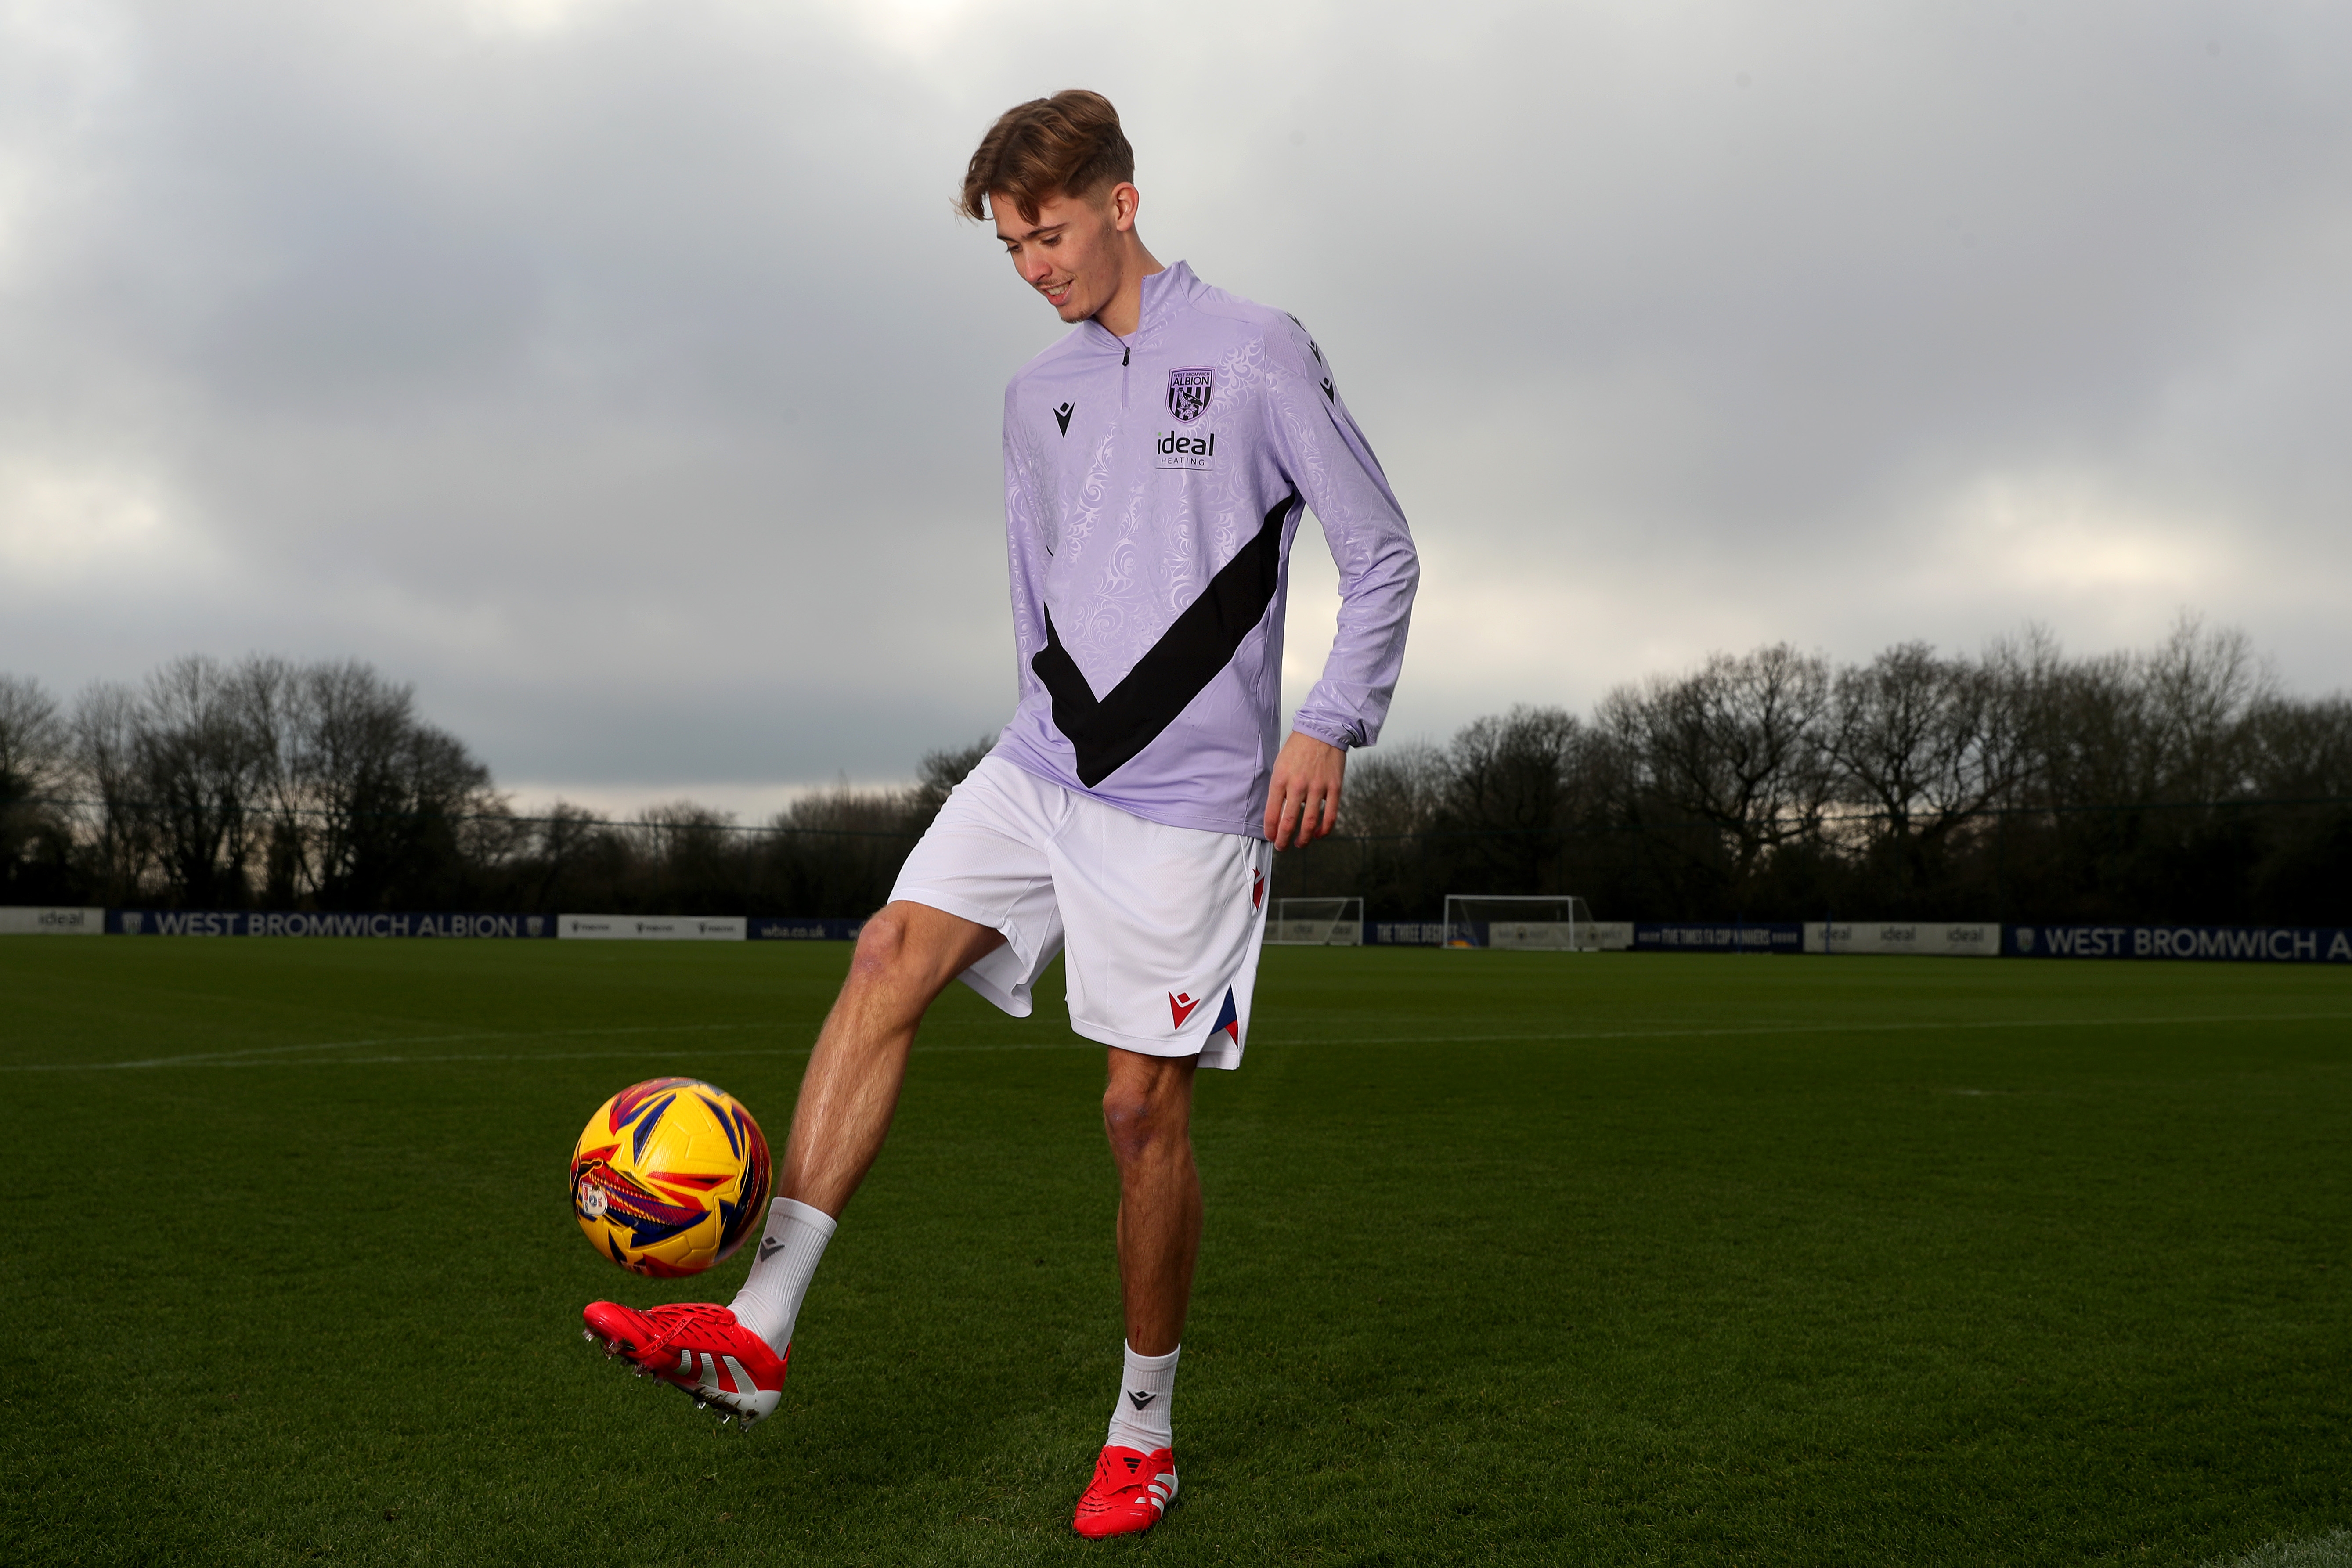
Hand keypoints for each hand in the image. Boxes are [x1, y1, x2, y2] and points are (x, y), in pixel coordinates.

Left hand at [1263, 732, 1345, 849]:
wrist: (1322, 730)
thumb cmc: (1298, 748)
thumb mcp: (1279, 765)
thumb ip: (1278, 788)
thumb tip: (1277, 812)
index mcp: (1280, 779)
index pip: (1272, 814)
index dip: (1270, 831)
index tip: (1270, 837)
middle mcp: (1298, 785)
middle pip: (1288, 823)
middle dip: (1283, 840)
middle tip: (1281, 847)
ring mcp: (1318, 787)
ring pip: (1309, 823)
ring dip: (1303, 839)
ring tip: (1299, 844)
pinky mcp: (1334, 788)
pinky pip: (1330, 815)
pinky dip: (1324, 830)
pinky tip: (1318, 834)